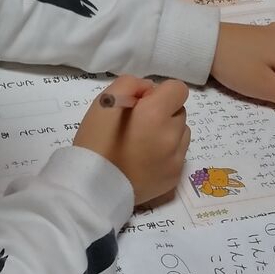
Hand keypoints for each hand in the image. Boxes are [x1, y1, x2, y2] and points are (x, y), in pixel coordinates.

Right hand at [74, 76, 190, 205]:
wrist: (93, 189)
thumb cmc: (95, 141)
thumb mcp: (104, 102)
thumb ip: (131, 85)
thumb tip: (150, 90)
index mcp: (155, 114)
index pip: (178, 89)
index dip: (159, 93)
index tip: (141, 105)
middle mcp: (172, 136)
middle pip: (179, 111)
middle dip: (163, 113)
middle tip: (137, 126)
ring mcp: (176, 159)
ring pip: (181, 134)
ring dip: (167, 133)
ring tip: (142, 144)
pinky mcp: (174, 177)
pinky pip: (178, 155)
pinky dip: (166, 154)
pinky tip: (145, 161)